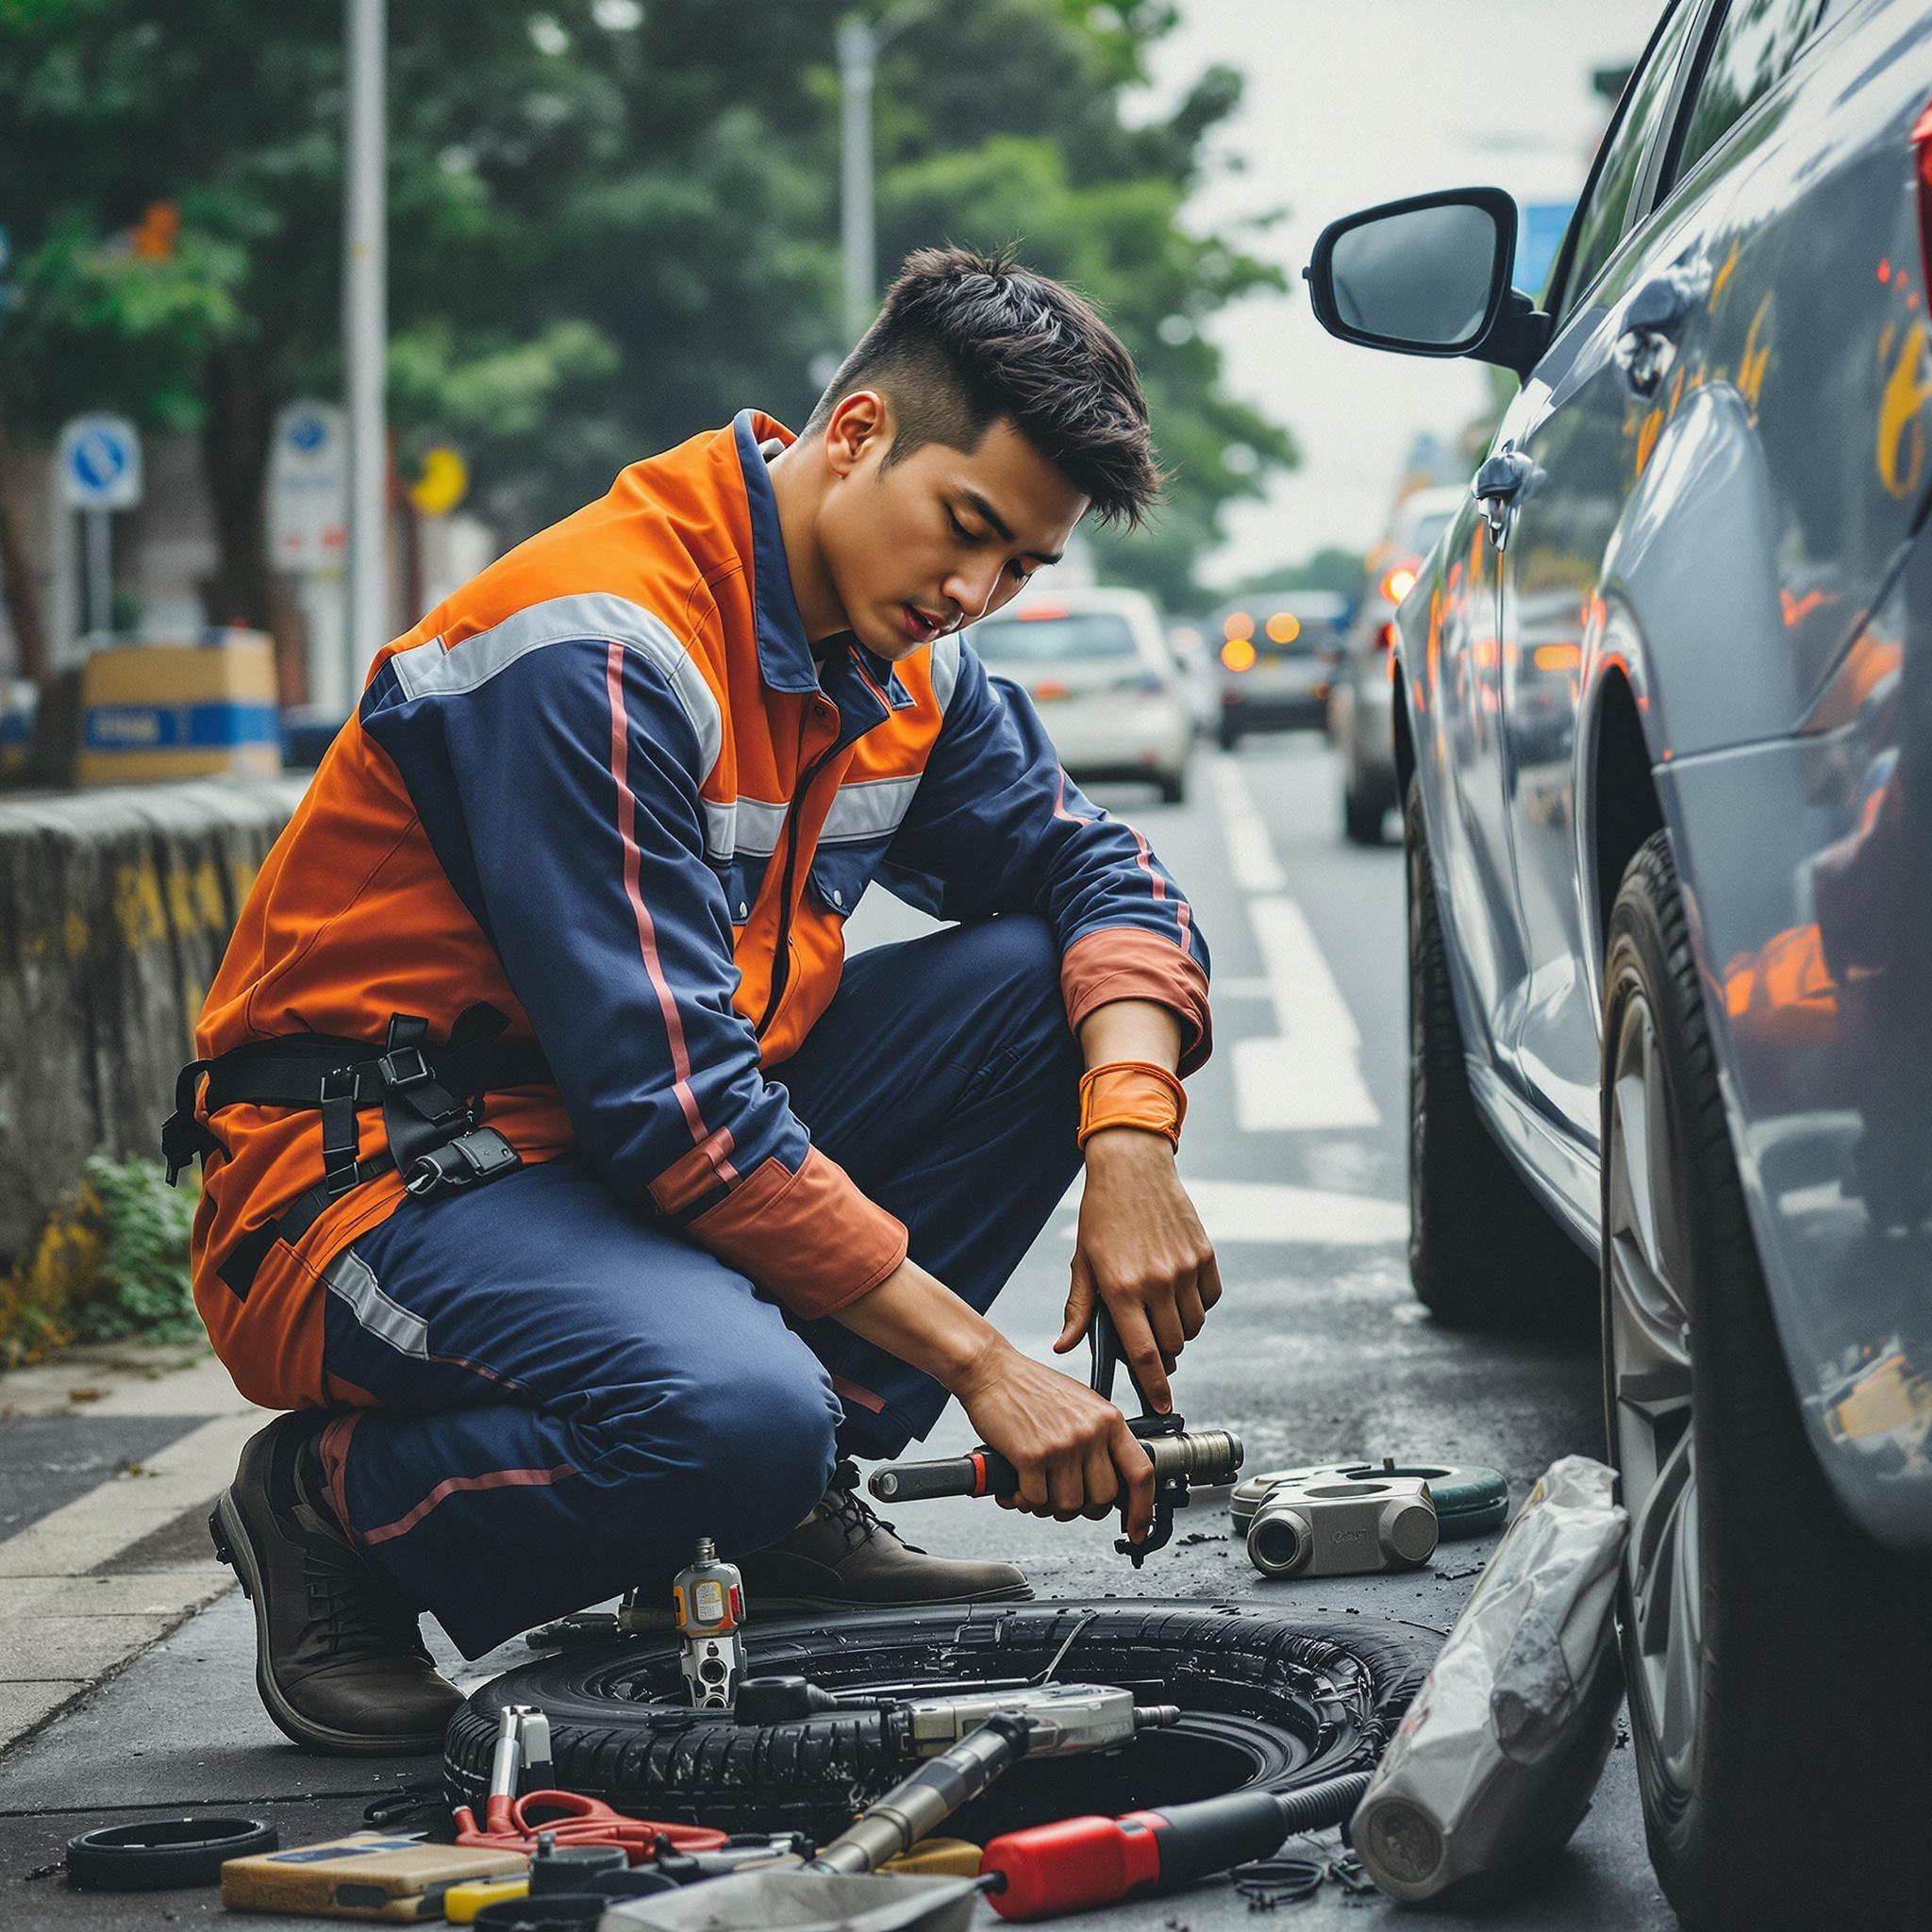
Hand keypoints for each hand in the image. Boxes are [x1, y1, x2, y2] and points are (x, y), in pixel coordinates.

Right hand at [951, 1336, 1155, 1538]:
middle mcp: (1090, 1431)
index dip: (1142, 1509)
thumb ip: (1100, 1438)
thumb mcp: (1081, 1404)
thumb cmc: (1031, 1387)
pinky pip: (1036, 1501)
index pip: (1141, 1472)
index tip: (1136, 1530)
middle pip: (1102, 1498)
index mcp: (1108, 1419)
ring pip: (1069, 1505)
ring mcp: (1062, 1444)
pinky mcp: (1031, 1455)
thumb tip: (1111, 1480)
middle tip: (1063, 1497)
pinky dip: (1024, 1500)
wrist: (991, 1370)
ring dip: (1049, 1505)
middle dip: (1082, 1507)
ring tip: (1035, 1488)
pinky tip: (1016, 1486)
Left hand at [1057, 1128, 1220, 1413]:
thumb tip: (1064, 1346)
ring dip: (1178, 1329)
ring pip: (1192, 1326)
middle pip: (1172, 1345)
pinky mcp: (1205, 1255)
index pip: (1144, 1354)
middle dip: (1161, 1352)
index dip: (1154, 1386)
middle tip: (1146, 1336)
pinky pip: (1209, 1300)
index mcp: (1122, 1289)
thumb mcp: (1083, 1263)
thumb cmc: (1102, 1216)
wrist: (1133, 1168)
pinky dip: (1197, 1304)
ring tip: (1158, 1307)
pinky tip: (1177, 1288)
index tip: (1163, 1406)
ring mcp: (1185, 1269)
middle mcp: (1157, 1283)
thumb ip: (1079, 1309)